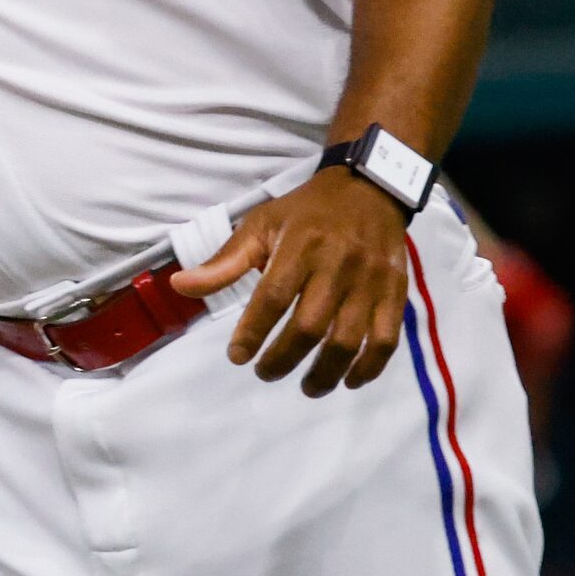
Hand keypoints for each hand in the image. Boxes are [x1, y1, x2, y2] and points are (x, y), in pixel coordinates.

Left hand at [169, 171, 411, 396]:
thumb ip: (224, 261)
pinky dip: (369, 367)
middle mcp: (337, 265)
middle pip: (310, 326)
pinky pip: (386, 339)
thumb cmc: (306, 211)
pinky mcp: (395, 292)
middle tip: (265, 373)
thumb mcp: (261, 224)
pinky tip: (349, 380)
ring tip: (307, 387)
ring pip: (348, 340)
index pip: (273, 297)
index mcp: (300, 246)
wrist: (368, 189)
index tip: (237, 357)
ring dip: (325, 373)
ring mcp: (370, 281)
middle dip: (283, 359)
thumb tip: (179, 286)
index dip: (253, 332)